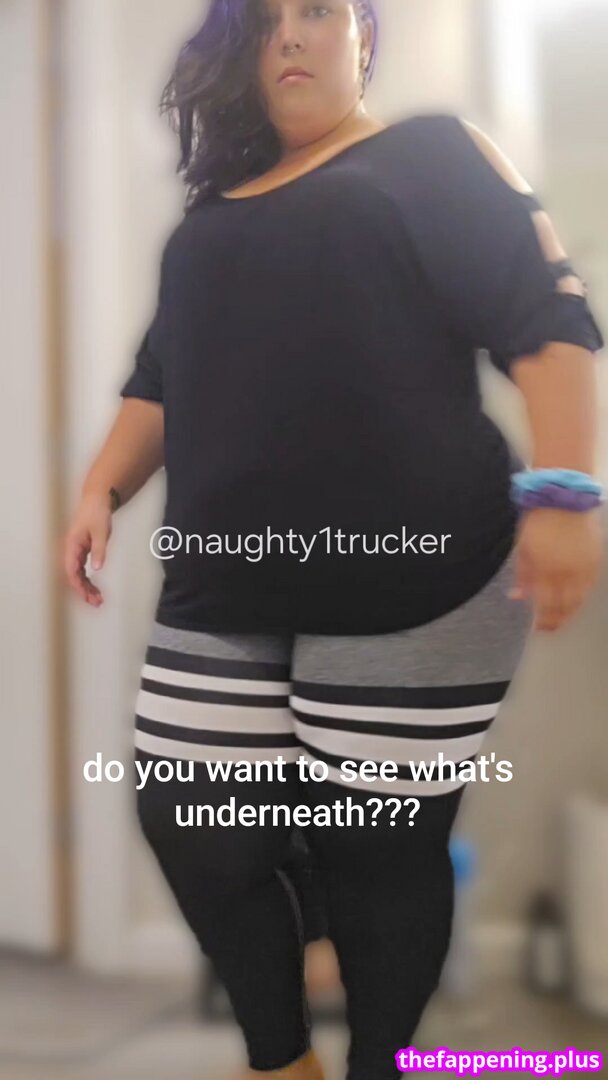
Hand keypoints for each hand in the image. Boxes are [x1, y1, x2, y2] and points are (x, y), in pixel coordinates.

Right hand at [62, 492, 112, 605]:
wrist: (97, 500)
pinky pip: (82, 569)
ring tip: (98, 599)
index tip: (87, 596)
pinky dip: (88, 579)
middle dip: (84, 590)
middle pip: (74, 576)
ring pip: (78, 574)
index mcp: (72, 545)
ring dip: (87, 587)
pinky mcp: (82, 551)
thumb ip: (99, 550)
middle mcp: (72, 550)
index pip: (72, 571)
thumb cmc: (97, 513)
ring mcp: (76, 551)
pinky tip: (95, 587)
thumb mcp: (101, 532)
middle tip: (97, 602)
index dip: (78, 585)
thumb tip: (97, 568)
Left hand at [509, 508, 603, 630]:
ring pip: (580, 598)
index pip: (547, 604)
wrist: (565, 497)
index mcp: (546, 569)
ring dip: (571, 611)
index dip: (544, 619)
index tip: (539, 628)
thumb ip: (522, 574)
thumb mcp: (523, 547)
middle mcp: (567, 572)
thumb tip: (517, 597)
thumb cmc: (538, 520)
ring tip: (563, 617)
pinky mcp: (595, 559)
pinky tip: (577, 599)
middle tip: (551, 628)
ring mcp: (584, 566)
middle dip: (558, 619)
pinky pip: (591, 585)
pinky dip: (583, 595)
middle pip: (565, 605)